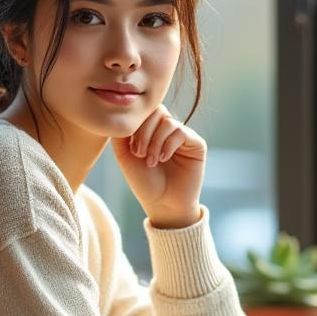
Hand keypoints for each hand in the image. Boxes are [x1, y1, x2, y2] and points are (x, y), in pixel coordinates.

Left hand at [111, 105, 205, 228]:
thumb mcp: (125, 157)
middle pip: (157, 111)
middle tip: (139, 153)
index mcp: (152, 130)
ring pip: (168, 122)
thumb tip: (120, 113)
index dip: (136, 125)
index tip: (131, 148)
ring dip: (155, 142)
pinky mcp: (196, 144)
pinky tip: (162, 159)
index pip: (145, 111)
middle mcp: (168, 130)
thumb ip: (120, 135)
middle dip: (144, 132)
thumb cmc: (144, 182)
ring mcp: (183, 136)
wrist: (163, 204)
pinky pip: (181, 132)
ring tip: (151, 161)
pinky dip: (168, 145)